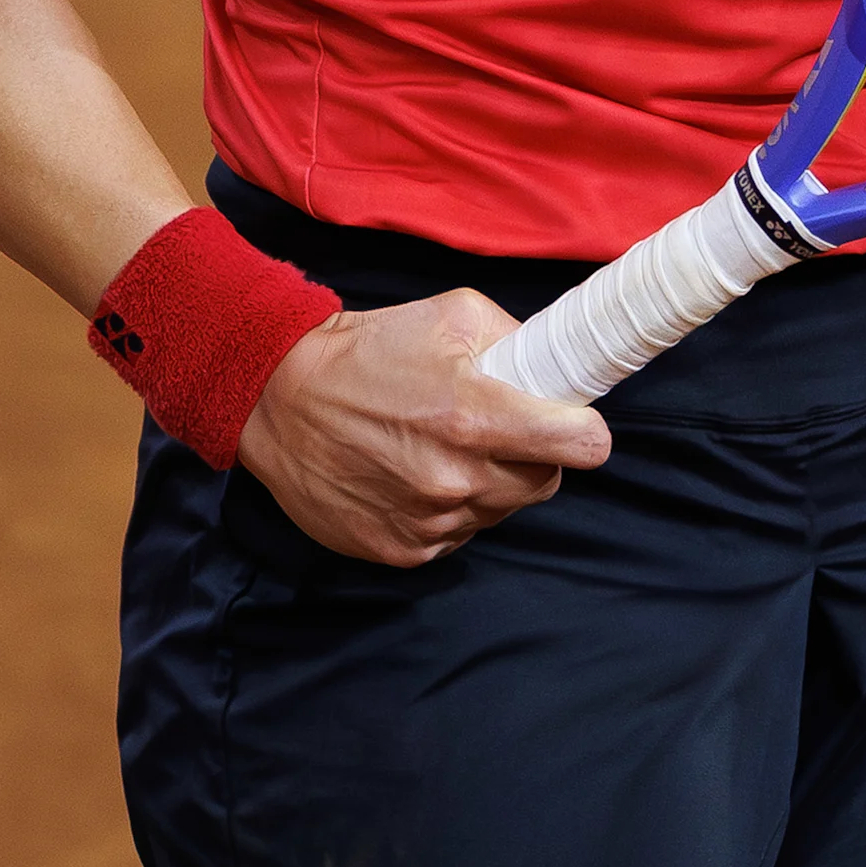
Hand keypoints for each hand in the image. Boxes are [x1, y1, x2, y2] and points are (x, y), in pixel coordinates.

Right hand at [234, 288, 611, 566]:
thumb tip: (558, 365)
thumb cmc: (367, 351)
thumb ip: (518, 339)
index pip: (581, 446)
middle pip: (546, 484)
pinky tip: (419, 476)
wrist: (279, 398)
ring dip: (491, 484)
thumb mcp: (452, 316)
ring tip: (450, 448)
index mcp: (476, 417)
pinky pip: (456, 536)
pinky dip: (451, 511)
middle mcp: (456, 478)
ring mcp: (428, 520)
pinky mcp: (399, 550)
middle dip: (537, 456)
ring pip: (501, 511)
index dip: (586, 433)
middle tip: (505, 430)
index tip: (576, 425)